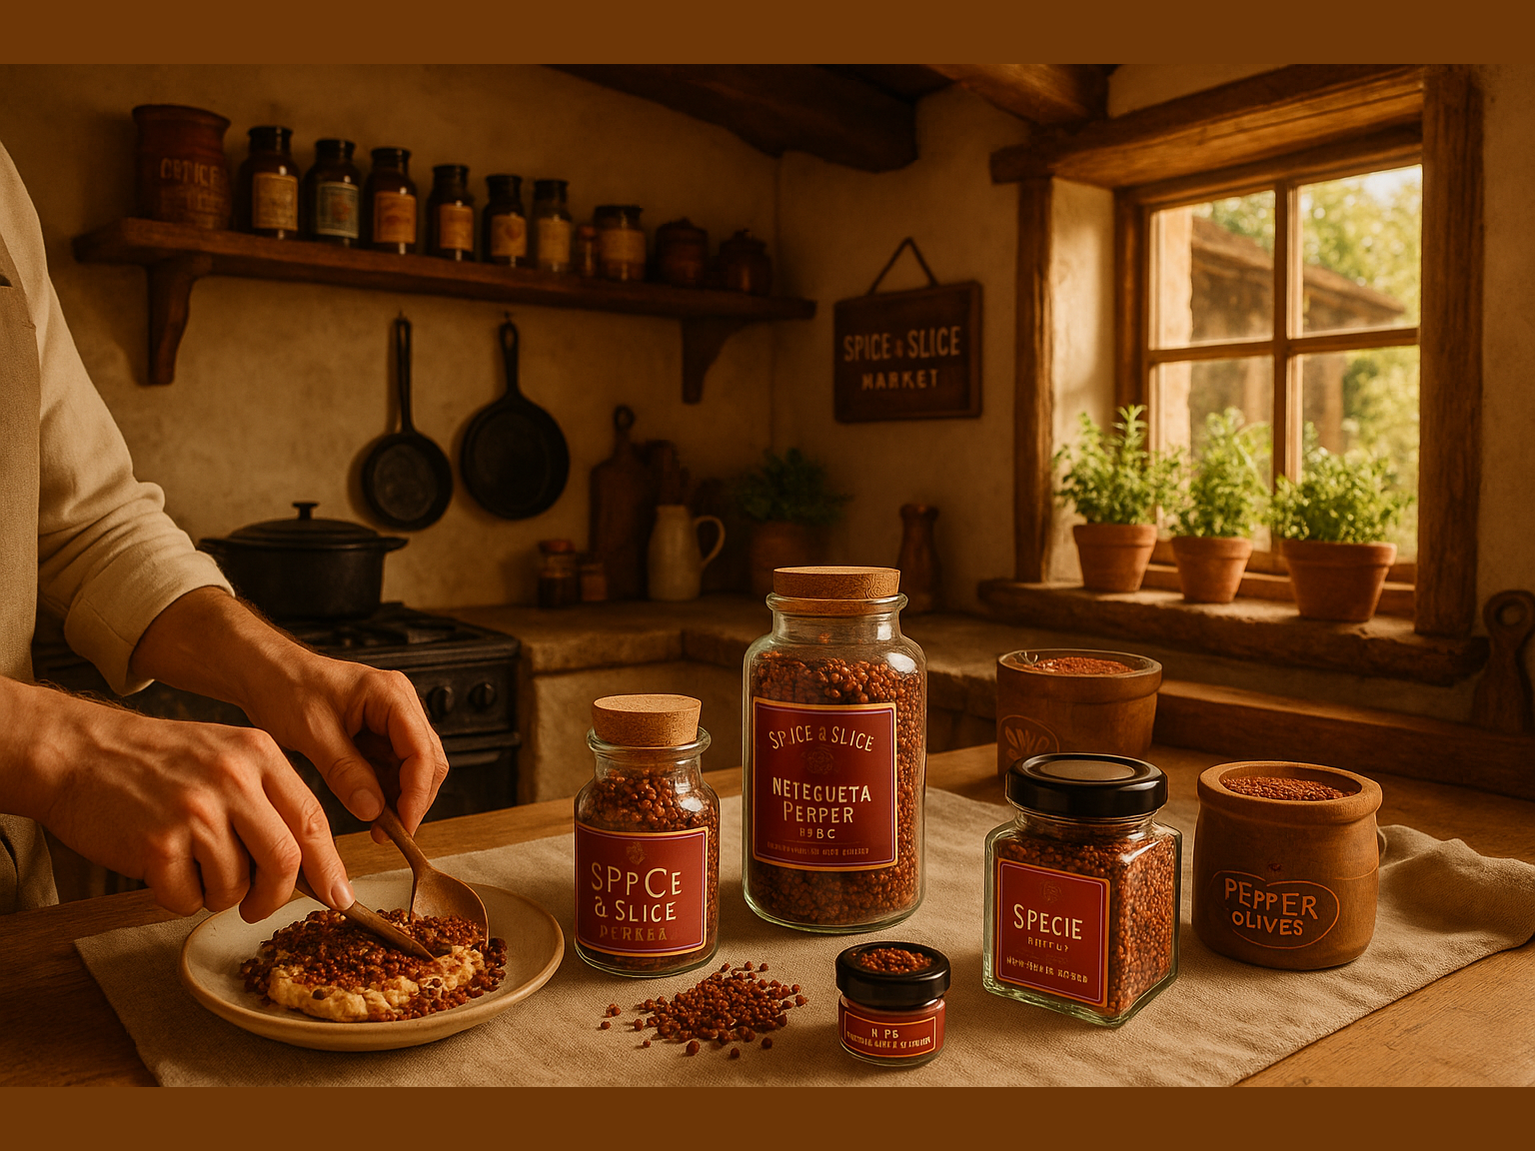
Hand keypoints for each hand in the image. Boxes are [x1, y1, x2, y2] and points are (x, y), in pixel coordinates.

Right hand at [3, 683, 349, 921]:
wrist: (78, 751)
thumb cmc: (155, 761)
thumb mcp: (225, 756)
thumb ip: (267, 797)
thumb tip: (309, 861)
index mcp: (259, 755)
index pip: (313, 819)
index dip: (330, 867)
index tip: (340, 897)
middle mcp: (232, 779)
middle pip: (284, 860)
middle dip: (276, 896)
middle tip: (257, 906)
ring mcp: (195, 811)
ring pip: (235, 886)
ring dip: (218, 894)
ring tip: (192, 868)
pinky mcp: (156, 843)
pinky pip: (187, 898)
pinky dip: (179, 897)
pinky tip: (162, 869)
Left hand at [129, 588, 448, 844]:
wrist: (266, 675)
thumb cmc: (286, 688)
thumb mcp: (313, 732)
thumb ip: (345, 771)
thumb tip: (372, 809)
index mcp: (390, 695)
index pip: (422, 750)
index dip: (417, 792)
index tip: (403, 825)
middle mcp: (399, 705)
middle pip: (428, 761)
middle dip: (414, 799)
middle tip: (391, 833)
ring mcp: (392, 719)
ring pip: (415, 768)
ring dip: (401, 799)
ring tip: (377, 827)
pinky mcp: (380, 734)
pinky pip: (394, 768)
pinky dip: (386, 792)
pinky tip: (370, 811)